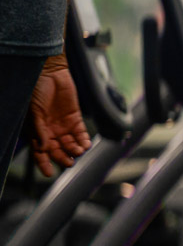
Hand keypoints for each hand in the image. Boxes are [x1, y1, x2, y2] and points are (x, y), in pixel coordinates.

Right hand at [29, 54, 90, 176]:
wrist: (49, 72)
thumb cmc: (35, 90)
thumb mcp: (33, 112)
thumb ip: (39, 130)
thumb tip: (43, 148)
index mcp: (35, 131)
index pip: (38, 152)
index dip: (43, 163)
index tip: (48, 173)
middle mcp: (48, 131)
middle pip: (56, 150)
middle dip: (63, 158)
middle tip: (69, 162)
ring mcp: (62, 126)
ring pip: (70, 144)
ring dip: (74, 150)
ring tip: (78, 151)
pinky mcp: (74, 119)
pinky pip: (80, 134)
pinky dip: (84, 140)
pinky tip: (85, 144)